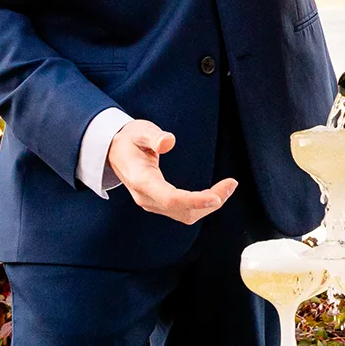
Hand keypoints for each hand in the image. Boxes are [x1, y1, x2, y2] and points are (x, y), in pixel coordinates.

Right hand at [106, 119, 235, 224]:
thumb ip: (153, 136)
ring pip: (185, 214)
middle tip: (231, 184)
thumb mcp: (139, 131)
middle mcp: (146, 197)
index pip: (170, 198)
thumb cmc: (128, 140)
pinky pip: (183, 211)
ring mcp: (152, 203)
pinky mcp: (158, 203)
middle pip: (182, 211)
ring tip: (228, 187)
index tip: (216, 197)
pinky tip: (215, 194)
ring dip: (208, 205)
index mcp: (140, 180)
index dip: (194, 201)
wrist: (114, 151)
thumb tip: (168, 141)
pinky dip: (201, 205)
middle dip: (209, 202)